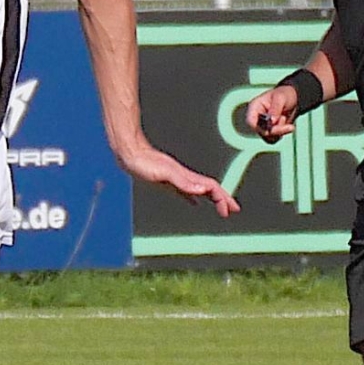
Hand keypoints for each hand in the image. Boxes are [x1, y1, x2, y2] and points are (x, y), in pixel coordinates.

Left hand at [116, 142, 239, 216]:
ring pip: (200, 189)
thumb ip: (184, 182)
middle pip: (209, 188)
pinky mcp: (167, 181)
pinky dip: (194, 197)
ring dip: (212, 198)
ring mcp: (176, 179)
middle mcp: (184, 177)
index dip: (222, 198)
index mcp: (186, 177)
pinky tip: (195, 202)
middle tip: (232, 210)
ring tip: (220, 207)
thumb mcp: (165, 175)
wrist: (130, 154)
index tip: (229, 210)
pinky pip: (186, 191)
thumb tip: (204, 189)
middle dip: (223, 199)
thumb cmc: (145, 164)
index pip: (211, 187)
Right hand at [243, 85, 299, 143]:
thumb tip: (272, 121)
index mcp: (254, 107)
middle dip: (276, 130)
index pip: (251, 122)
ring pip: (268, 138)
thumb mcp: (280, 97)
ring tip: (285, 118)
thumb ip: (275, 109)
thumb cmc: (284, 94)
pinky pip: (273, 139)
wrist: (292, 99)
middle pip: (260, 132)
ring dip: (280, 132)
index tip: (274, 124)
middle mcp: (256, 118)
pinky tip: (286, 125)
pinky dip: (281, 134)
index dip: (260, 127)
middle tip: (290, 126)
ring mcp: (262, 126)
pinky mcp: (269, 132)